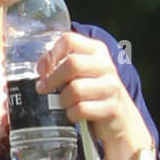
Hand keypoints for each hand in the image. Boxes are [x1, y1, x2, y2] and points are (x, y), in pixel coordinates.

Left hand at [34, 31, 149, 153]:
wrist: (120, 119)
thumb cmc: (92, 93)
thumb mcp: (82, 72)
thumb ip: (64, 64)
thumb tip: (40, 68)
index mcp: (96, 50)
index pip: (69, 40)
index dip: (50, 54)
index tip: (41, 70)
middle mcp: (106, 65)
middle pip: (72, 64)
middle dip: (52, 79)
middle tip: (42, 88)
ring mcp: (111, 86)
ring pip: (75, 89)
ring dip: (62, 100)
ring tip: (63, 103)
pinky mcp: (111, 107)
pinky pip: (81, 109)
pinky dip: (71, 114)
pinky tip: (73, 114)